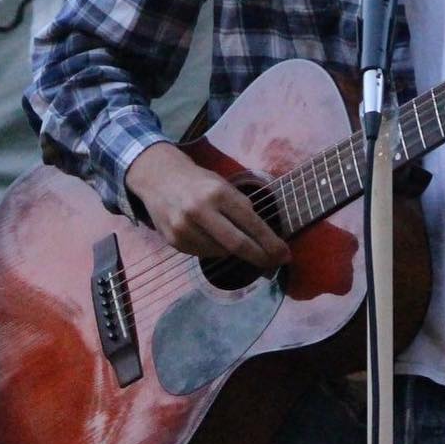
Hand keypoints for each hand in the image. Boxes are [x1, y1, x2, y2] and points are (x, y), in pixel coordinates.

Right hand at [124, 142, 290, 270]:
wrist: (159, 179)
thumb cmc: (200, 182)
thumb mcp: (223, 185)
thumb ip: (240, 207)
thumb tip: (263, 237)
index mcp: (219, 192)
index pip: (250, 223)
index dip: (270, 242)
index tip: (285, 254)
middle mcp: (200, 210)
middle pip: (237, 244)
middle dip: (260, 257)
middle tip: (275, 264)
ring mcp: (184, 228)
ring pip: (220, 253)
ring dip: (235, 253)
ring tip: (241, 245)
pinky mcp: (173, 241)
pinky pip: (203, 254)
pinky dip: (215, 251)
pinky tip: (215, 240)